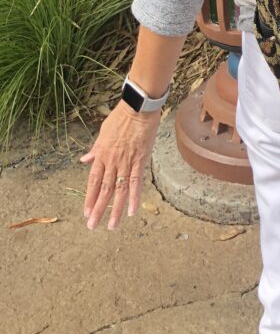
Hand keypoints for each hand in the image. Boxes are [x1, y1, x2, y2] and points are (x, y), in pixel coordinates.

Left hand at [79, 100, 161, 229]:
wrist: (138, 108)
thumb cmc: (121, 117)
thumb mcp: (103, 132)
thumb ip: (95, 149)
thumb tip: (84, 160)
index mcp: (102, 154)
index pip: (94, 181)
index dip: (90, 197)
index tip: (86, 212)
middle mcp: (112, 161)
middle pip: (104, 189)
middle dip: (98, 209)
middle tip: (92, 226)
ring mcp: (126, 162)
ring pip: (119, 190)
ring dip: (115, 210)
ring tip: (112, 226)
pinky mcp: (140, 160)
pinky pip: (136, 182)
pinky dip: (133, 197)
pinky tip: (131, 211)